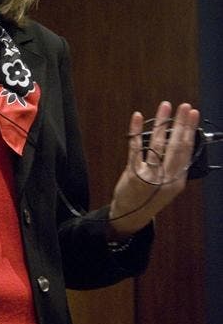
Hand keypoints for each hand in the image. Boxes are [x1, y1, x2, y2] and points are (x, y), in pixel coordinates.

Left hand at [109, 101, 199, 234]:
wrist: (131, 216)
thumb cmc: (150, 197)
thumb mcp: (169, 186)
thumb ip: (174, 167)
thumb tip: (178, 139)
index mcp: (178, 180)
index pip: (187, 151)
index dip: (190, 130)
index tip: (193, 115)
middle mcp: (166, 178)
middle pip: (176, 146)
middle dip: (181, 123)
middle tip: (184, 107)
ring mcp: (150, 176)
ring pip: (157, 144)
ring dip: (161, 123)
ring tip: (165, 106)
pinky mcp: (133, 174)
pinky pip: (135, 148)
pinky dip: (135, 132)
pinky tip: (137, 117)